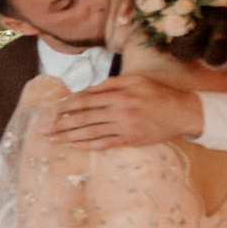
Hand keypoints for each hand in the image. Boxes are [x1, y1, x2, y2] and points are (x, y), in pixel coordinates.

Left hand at [46, 73, 206, 147]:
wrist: (183, 112)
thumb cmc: (158, 93)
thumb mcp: (136, 80)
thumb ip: (111, 84)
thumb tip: (88, 90)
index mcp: (119, 95)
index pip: (86, 100)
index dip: (66, 106)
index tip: (51, 110)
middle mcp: (119, 111)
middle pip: (84, 118)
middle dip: (61, 124)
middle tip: (43, 129)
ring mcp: (125, 127)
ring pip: (91, 133)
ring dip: (69, 137)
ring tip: (52, 140)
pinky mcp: (131, 140)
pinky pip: (105, 144)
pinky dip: (89, 146)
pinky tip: (74, 146)